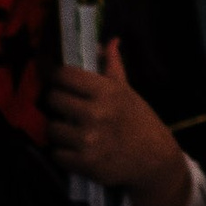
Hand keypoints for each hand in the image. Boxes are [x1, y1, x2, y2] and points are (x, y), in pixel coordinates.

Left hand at [47, 39, 188, 205]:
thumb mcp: (128, 92)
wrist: (154, 160)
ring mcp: (89, 139)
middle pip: (52, 98)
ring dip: (59, 129)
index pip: (64, 74)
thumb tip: (110, 41)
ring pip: (51, 127)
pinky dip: (63, 152)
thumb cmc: (139, 122)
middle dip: (57, 102)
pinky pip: (56, 153)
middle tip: (65, 107)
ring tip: (71, 130)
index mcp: (107, 91)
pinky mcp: (84, 163)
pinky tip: (75, 149)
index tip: (52, 76)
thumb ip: (113, 67)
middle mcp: (96, 113)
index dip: (54, 74)